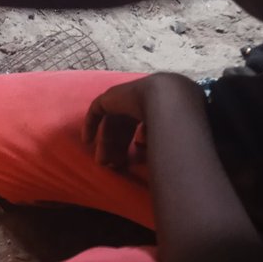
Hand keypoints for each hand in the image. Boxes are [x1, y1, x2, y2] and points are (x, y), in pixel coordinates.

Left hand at [83, 73, 199, 169]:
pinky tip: (87, 141)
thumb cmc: (175, 120)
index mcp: (155, 106)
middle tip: (112, 166)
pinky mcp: (110, 96)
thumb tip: (159, 164)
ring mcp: (125, 96)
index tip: (128, 162)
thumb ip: (161, 145)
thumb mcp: (168, 136)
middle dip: (118, 147)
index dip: (132, 145)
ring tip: (102, 162)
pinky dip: (90, 125)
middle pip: (123, 127)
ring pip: (110, 122)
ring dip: (106, 143)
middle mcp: (139, 100)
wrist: (167, 99)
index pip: (139, 128)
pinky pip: (96, 110)